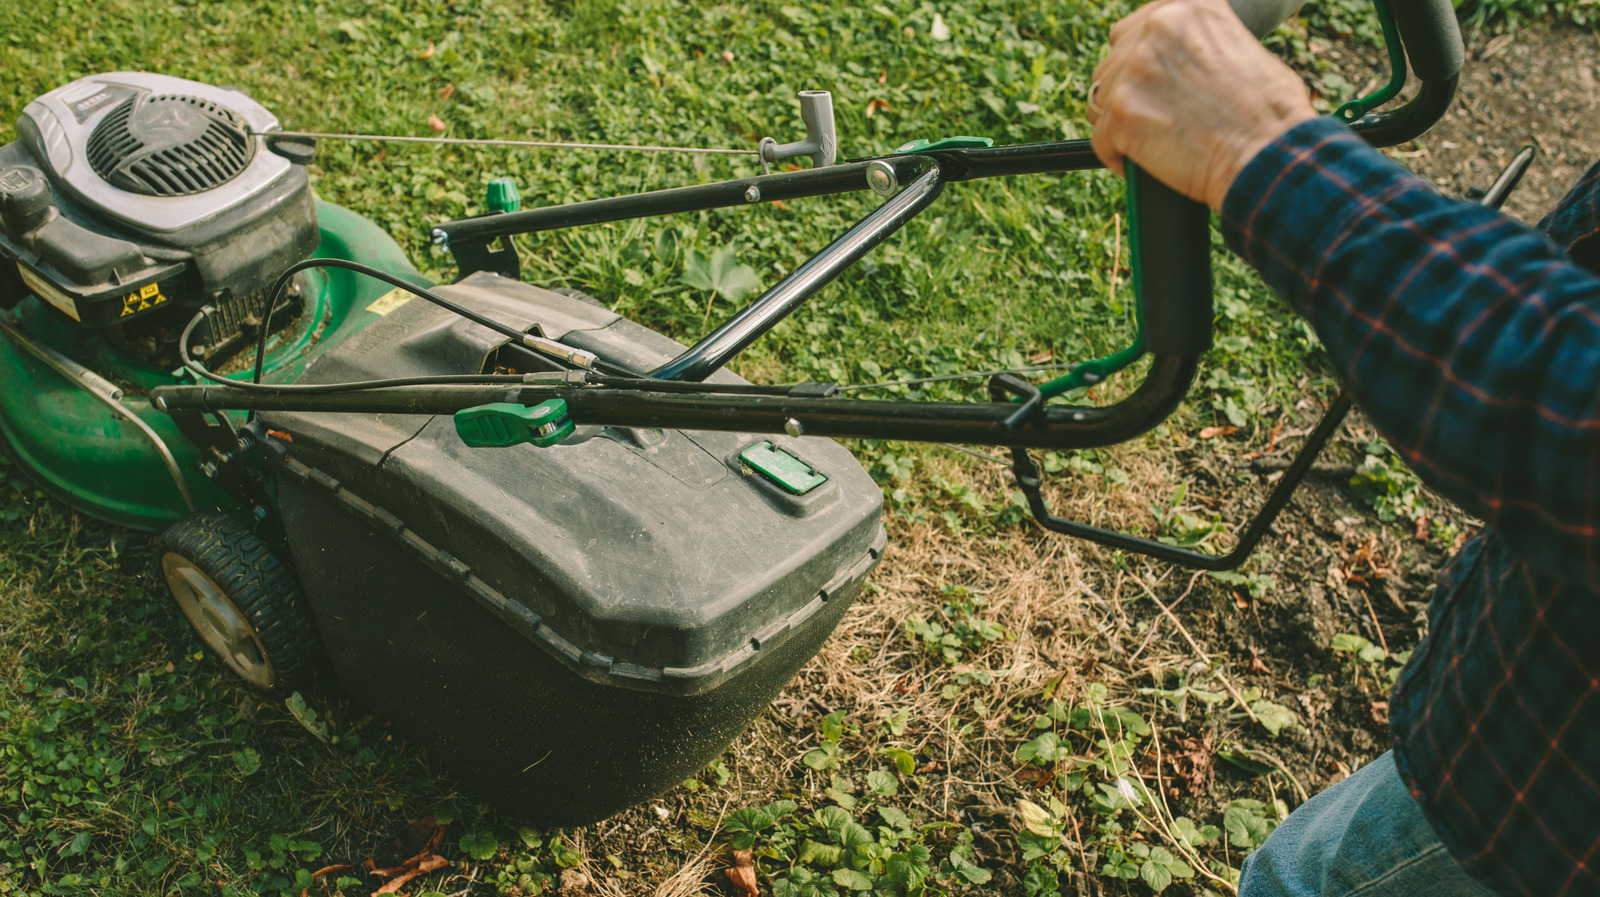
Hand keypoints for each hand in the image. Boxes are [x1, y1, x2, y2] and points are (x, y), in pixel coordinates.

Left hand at [1087, 0, 1316, 210]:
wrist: (1267, 154)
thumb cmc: (1269, 113)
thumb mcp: (1239, 45)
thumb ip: (1197, 41)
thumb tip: (1173, 60)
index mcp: (1187, 7)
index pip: (1137, 26)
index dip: (1142, 59)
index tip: (1152, 82)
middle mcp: (1157, 28)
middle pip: (1113, 60)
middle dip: (1128, 89)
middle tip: (1153, 115)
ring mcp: (1134, 69)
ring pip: (1101, 96)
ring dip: (1118, 119)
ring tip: (1148, 140)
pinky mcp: (1120, 112)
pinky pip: (1100, 136)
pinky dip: (1115, 154)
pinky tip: (1137, 162)